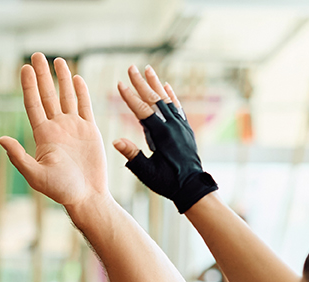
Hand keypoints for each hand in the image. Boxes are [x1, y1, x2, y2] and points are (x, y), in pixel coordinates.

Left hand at [0, 53, 110, 212]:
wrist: (86, 196)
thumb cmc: (61, 189)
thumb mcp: (35, 174)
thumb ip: (19, 156)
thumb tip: (1, 139)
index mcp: (43, 136)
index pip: (33, 104)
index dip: (29, 86)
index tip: (24, 68)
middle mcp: (57, 128)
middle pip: (48, 95)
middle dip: (42, 75)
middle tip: (37, 55)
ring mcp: (74, 128)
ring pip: (66, 97)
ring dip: (61, 79)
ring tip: (57, 60)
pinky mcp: (90, 130)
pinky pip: (85, 106)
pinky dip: (81, 91)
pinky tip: (76, 78)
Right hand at [113, 65, 216, 213]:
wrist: (192, 187)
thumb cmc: (168, 183)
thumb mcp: (147, 173)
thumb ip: (132, 156)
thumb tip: (116, 141)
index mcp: (162, 135)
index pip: (143, 111)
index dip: (130, 97)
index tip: (119, 84)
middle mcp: (173, 126)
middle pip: (154, 99)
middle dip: (141, 83)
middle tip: (131, 67)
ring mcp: (180, 126)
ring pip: (166, 99)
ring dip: (156, 84)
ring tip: (148, 69)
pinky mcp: (185, 129)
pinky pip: (177, 107)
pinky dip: (170, 95)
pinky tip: (166, 86)